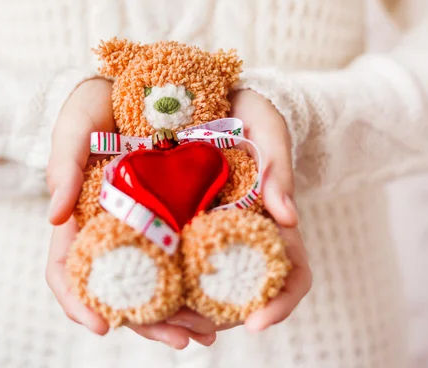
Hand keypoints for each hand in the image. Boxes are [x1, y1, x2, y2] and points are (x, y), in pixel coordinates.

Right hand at [45, 78, 216, 347]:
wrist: (140, 78)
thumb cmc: (96, 101)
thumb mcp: (76, 123)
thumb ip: (62, 164)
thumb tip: (54, 219)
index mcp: (81, 214)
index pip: (67, 269)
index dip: (78, 302)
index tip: (102, 327)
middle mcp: (113, 226)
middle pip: (121, 288)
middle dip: (148, 322)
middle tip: (185, 340)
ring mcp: (144, 222)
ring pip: (155, 281)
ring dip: (178, 312)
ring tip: (208, 332)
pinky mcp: (174, 212)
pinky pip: (183, 255)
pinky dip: (196, 281)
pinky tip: (219, 298)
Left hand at [169, 89, 311, 332]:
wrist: (214, 97)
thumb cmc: (251, 111)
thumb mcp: (268, 128)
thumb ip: (279, 166)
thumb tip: (288, 218)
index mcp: (270, 223)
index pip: (292, 275)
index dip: (281, 304)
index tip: (257, 323)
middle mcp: (240, 237)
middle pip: (240, 295)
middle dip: (218, 320)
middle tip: (193, 330)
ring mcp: (207, 233)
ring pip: (201, 288)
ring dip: (183, 312)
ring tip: (161, 321)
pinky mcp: (174, 223)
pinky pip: (168, 261)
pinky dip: (156, 281)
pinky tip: (135, 289)